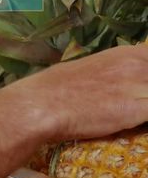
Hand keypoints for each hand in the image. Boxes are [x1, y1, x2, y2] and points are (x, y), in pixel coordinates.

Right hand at [0, 44, 147, 142]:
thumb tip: (115, 83)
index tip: (139, 89)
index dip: (147, 76)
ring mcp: (138, 87)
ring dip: (144, 104)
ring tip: (131, 113)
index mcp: (124, 53)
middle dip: (144, 92)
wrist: (41, 105)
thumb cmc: (53, 87)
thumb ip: (111, 73)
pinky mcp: (136, 111)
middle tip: (133, 102)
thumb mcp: (86, 68)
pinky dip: (145, 119)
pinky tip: (133, 123)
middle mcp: (136, 65)